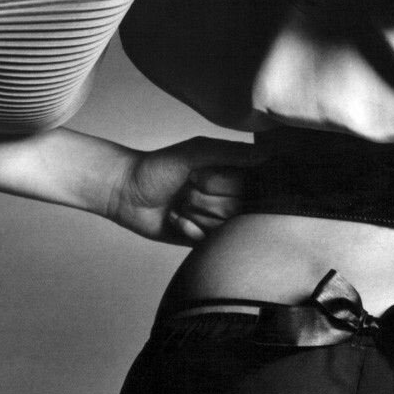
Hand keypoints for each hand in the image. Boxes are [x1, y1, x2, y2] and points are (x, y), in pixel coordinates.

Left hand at [111, 136, 268, 243]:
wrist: (126, 193)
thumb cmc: (158, 167)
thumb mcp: (195, 151)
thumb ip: (231, 153)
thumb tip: (267, 155)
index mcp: (233, 174)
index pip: (250, 186)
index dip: (222, 184)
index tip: (198, 176)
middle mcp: (230, 197)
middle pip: (237, 209)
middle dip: (205, 200)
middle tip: (186, 189)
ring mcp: (218, 220)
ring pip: (224, 227)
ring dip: (195, 214)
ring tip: (179, 204)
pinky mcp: (204, 240)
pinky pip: (208, 241)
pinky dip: (188, 229)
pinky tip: (175, 219)